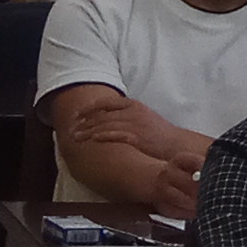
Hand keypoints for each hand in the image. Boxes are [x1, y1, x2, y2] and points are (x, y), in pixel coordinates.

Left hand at [62, 97, 204, 204]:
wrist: (176, 144)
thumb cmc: (160, 134)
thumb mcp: (143, 118)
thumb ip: (127, 116)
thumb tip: (108, 120)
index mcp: (134, 105)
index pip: (106, 102)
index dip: (89, 108)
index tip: (76, 114)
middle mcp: (133, 112)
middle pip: (102, 114)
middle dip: (83, 122)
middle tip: (70, 129)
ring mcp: (135, 124)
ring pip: (106, 125)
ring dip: (88, 131)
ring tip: (75, 137)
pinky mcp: (138, 137)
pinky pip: (116, 135)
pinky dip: (103, 136)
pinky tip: (93, 140)